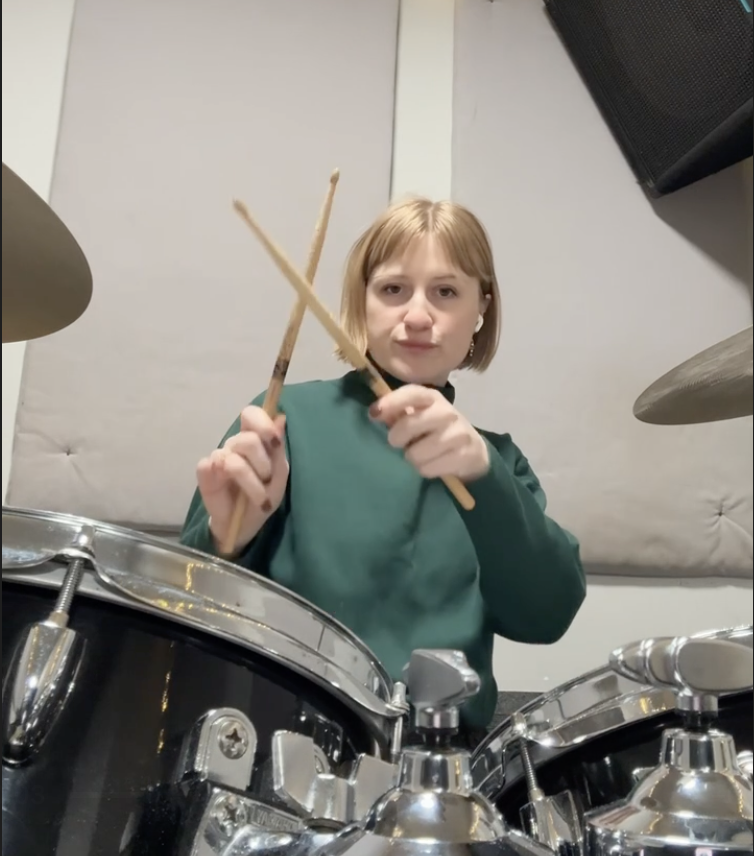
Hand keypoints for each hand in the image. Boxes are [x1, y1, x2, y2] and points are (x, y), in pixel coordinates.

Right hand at [196, 406, 288, 553]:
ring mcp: (218, 456)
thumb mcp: (279, 474)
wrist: (245, 523)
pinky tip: (235, 495)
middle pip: (247, 440)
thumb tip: (281, 417)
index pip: (251, 414)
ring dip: (252, 483)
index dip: (262, 423)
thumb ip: (278, 448)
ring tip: (259, 497)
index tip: (274, 442)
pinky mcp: (204, 471)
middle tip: (267, 480)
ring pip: (234, 460)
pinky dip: (231, 486)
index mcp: (254, 438)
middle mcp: (234, 443)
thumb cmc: (264, 494)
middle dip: (263, 464)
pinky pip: (212, 467)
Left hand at [370, 385, 489, 482]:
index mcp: (432, 398)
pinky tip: (432, 465)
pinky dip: (425, 470)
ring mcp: (459, 433)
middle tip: (400, 444)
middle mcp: (447, 412)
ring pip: (417, 453)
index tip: (374, 414)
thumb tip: (375, 413)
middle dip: (397, 439)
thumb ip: (397, 414)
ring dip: (412, 459)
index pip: (412, 393)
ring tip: (419, 456)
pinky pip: (429, 468)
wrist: (472, 450)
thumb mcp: (418, 417)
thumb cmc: (434, 431)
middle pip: (409, 425)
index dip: (391, 402)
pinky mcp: (465, 454)